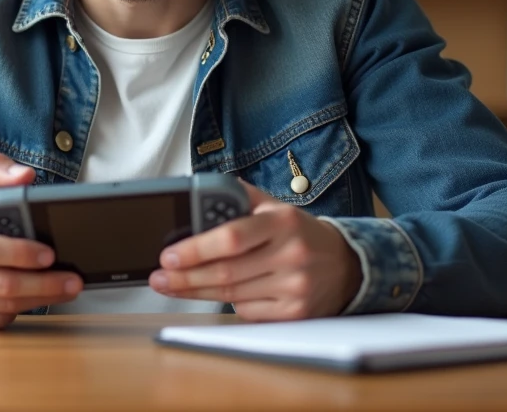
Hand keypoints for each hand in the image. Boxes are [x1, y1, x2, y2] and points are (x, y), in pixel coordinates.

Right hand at [0, 152, 81, 329]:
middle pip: (0, 285)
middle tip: (73, 280)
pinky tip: (32, 296)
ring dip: (39, 299)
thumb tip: (25, 176)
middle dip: (44, 284)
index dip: (20, 253)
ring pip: (2, 307)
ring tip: (65, 288)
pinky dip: (18, 310)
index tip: (49, 253)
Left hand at [148, 182, 361, 320]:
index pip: (232, 237)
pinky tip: (213, 294)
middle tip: (160, 276)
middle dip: (185, 276)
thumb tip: (200, 192)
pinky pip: (247, 312)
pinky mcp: (295, 313)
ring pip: (232, 295)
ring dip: (195, 292)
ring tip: (171, 285)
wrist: (347, 265)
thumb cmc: (300, 234)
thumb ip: (241, 197)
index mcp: (283, 222)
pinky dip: (227, 303)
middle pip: (226, 272)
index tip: (169, 254)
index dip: (196, 248)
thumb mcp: (276, 207)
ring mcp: (295, 287)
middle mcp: (291, 255)